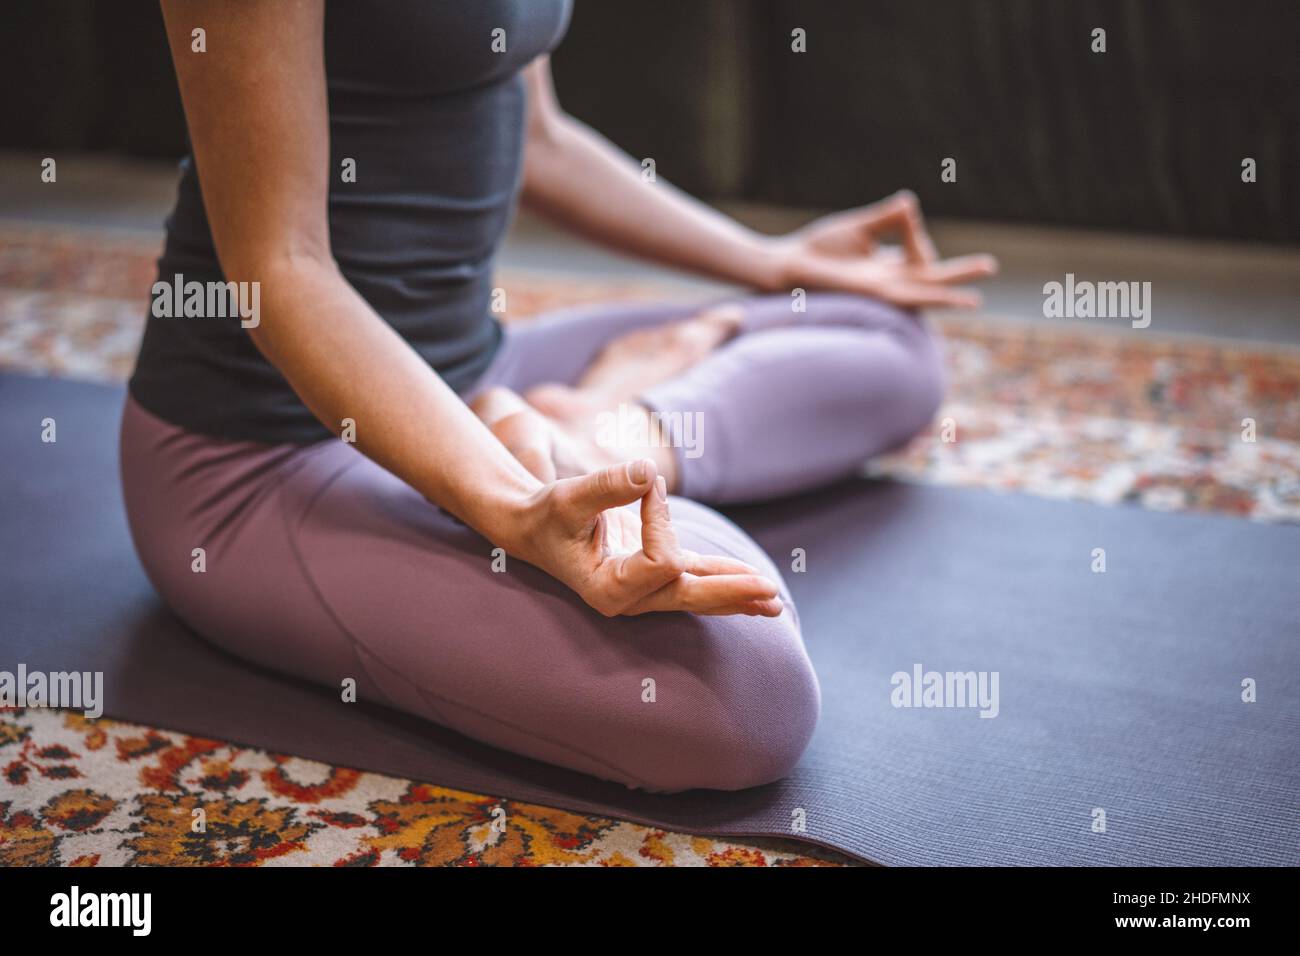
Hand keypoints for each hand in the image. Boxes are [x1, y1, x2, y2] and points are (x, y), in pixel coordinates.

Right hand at [508, 458, 783, 617]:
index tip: (647, 485)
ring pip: (698, 593)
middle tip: (770, 592)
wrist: (534, 527)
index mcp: (608, 588)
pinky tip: (755, 593)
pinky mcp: (655, 574)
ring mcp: (645, 589)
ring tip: (775, 603)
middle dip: (731, 591)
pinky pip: (695, 580)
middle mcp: (629, 598)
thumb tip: (649, 472)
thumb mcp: (569, 497)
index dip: (662, 519)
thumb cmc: (548, 514)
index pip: (660, 561)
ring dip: (737, 594)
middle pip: (689, 595)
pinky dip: (724, 582)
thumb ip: (606, 486)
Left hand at [766, 190, 997, 308]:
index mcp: (887, 268)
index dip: (918, 236)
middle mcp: (888, 283)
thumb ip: (887, 218)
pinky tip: (940, 299)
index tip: (906, 213)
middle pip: (932, 279)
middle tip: (990, 267)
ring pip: (923, 293)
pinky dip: (925, 297)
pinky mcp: (872, 296)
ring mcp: (881, 292)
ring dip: (949, 295)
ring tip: (976, 299)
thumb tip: (910, 202)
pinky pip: (905, 297)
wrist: (789, 264)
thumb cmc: (819, 248)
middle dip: (959, 273)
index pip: (919, 256)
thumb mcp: (860, 228)